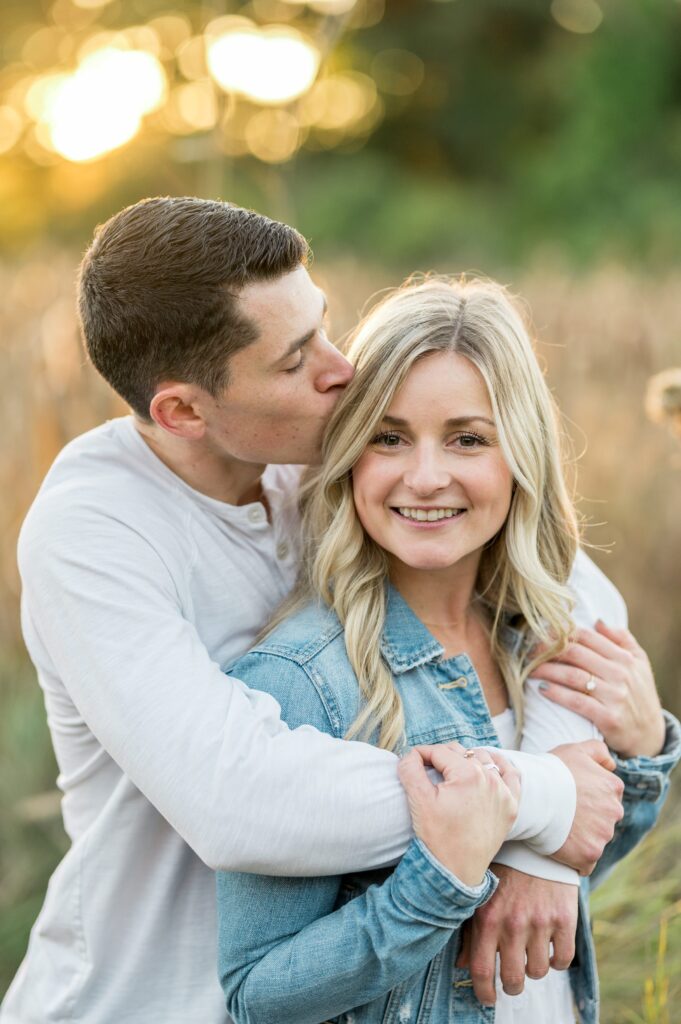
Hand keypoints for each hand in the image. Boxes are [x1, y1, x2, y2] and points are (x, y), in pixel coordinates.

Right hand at [398, 743, 519, 886]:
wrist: (457, 871)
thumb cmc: (437, 837)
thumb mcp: (418, 800)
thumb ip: (411, 769)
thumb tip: (411, 754)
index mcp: (467, 774)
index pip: (440, 751)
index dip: (422, 754)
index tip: (412, 761)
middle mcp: (490, 779)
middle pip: (461, 752)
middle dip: (442, 757)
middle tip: (428, 770)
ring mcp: (504, 792)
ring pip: (484, 758)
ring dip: (467, 759)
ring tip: (453, 770)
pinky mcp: (511, 805)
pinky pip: (512, 774)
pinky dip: (501, 766)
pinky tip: (490, 765)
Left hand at [456, 865, 577, 1005]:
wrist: (537, 840)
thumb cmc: (503, 870)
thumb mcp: (481, 895)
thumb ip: (470, 930)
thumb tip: (461, 965)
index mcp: (487, 917)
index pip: (482, 970)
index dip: (484, 992)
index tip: (487, 998)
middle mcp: (513, 922)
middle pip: (513, 978)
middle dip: (511, 986)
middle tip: (512, 981)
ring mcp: (540, 921)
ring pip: (538, 972)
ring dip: (533, 969)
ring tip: (530, 953)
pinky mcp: (565, 918)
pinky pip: (563, 960)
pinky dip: (557, 961)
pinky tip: (549, 947)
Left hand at [534, 621, 664, 757]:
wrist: (650, 735)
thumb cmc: (639, 694)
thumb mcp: (640, 663)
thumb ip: (622, 639)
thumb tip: (598, 621)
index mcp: (624, 658)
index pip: (587, 637)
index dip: (561, 632)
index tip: (541, 633)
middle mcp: (620, 674)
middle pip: (576, 654)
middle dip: (548, 650)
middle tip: (529, 651)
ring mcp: (615, 696)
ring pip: (573, 676)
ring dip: (547, 670)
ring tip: (530, 669)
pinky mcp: (608, 718)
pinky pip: (576, 701)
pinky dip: (557, 694)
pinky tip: (542, 689)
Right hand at [550, 739, 623, 874]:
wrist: (532, 795)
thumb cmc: (551, 771)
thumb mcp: (576, 749)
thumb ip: (599, 752)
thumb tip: (612, 765)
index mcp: (613, 787)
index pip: (608, 797)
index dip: (588, 798)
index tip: (571, 798)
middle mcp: (614, 812)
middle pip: (604, 820)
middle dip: (588, 819)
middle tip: (564, 814)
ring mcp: (603, 835)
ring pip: (596, 840)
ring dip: (581, 837)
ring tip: (559, 828)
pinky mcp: (590, 855)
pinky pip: (586, 862)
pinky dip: (576, 859)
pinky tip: (561, 847)